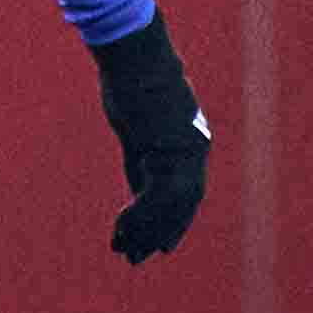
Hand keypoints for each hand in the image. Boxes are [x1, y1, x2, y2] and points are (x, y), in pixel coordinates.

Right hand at [90, 12, 212, 264]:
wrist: (137, 55)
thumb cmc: (135, 71)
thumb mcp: (141, 110)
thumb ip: (143, 136)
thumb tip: (138, 150)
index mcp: (192, 139)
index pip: (186, 191)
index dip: (173, 220)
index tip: (159, 243)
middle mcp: (194, 150)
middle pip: (182, 205)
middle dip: (161, 233)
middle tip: (139, 257)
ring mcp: (183, 153)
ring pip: (169, 208)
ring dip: (144, 233)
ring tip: (124, 252)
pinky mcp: (165, 153)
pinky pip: (152, 199)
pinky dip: (135, 218)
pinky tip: (118, 230)